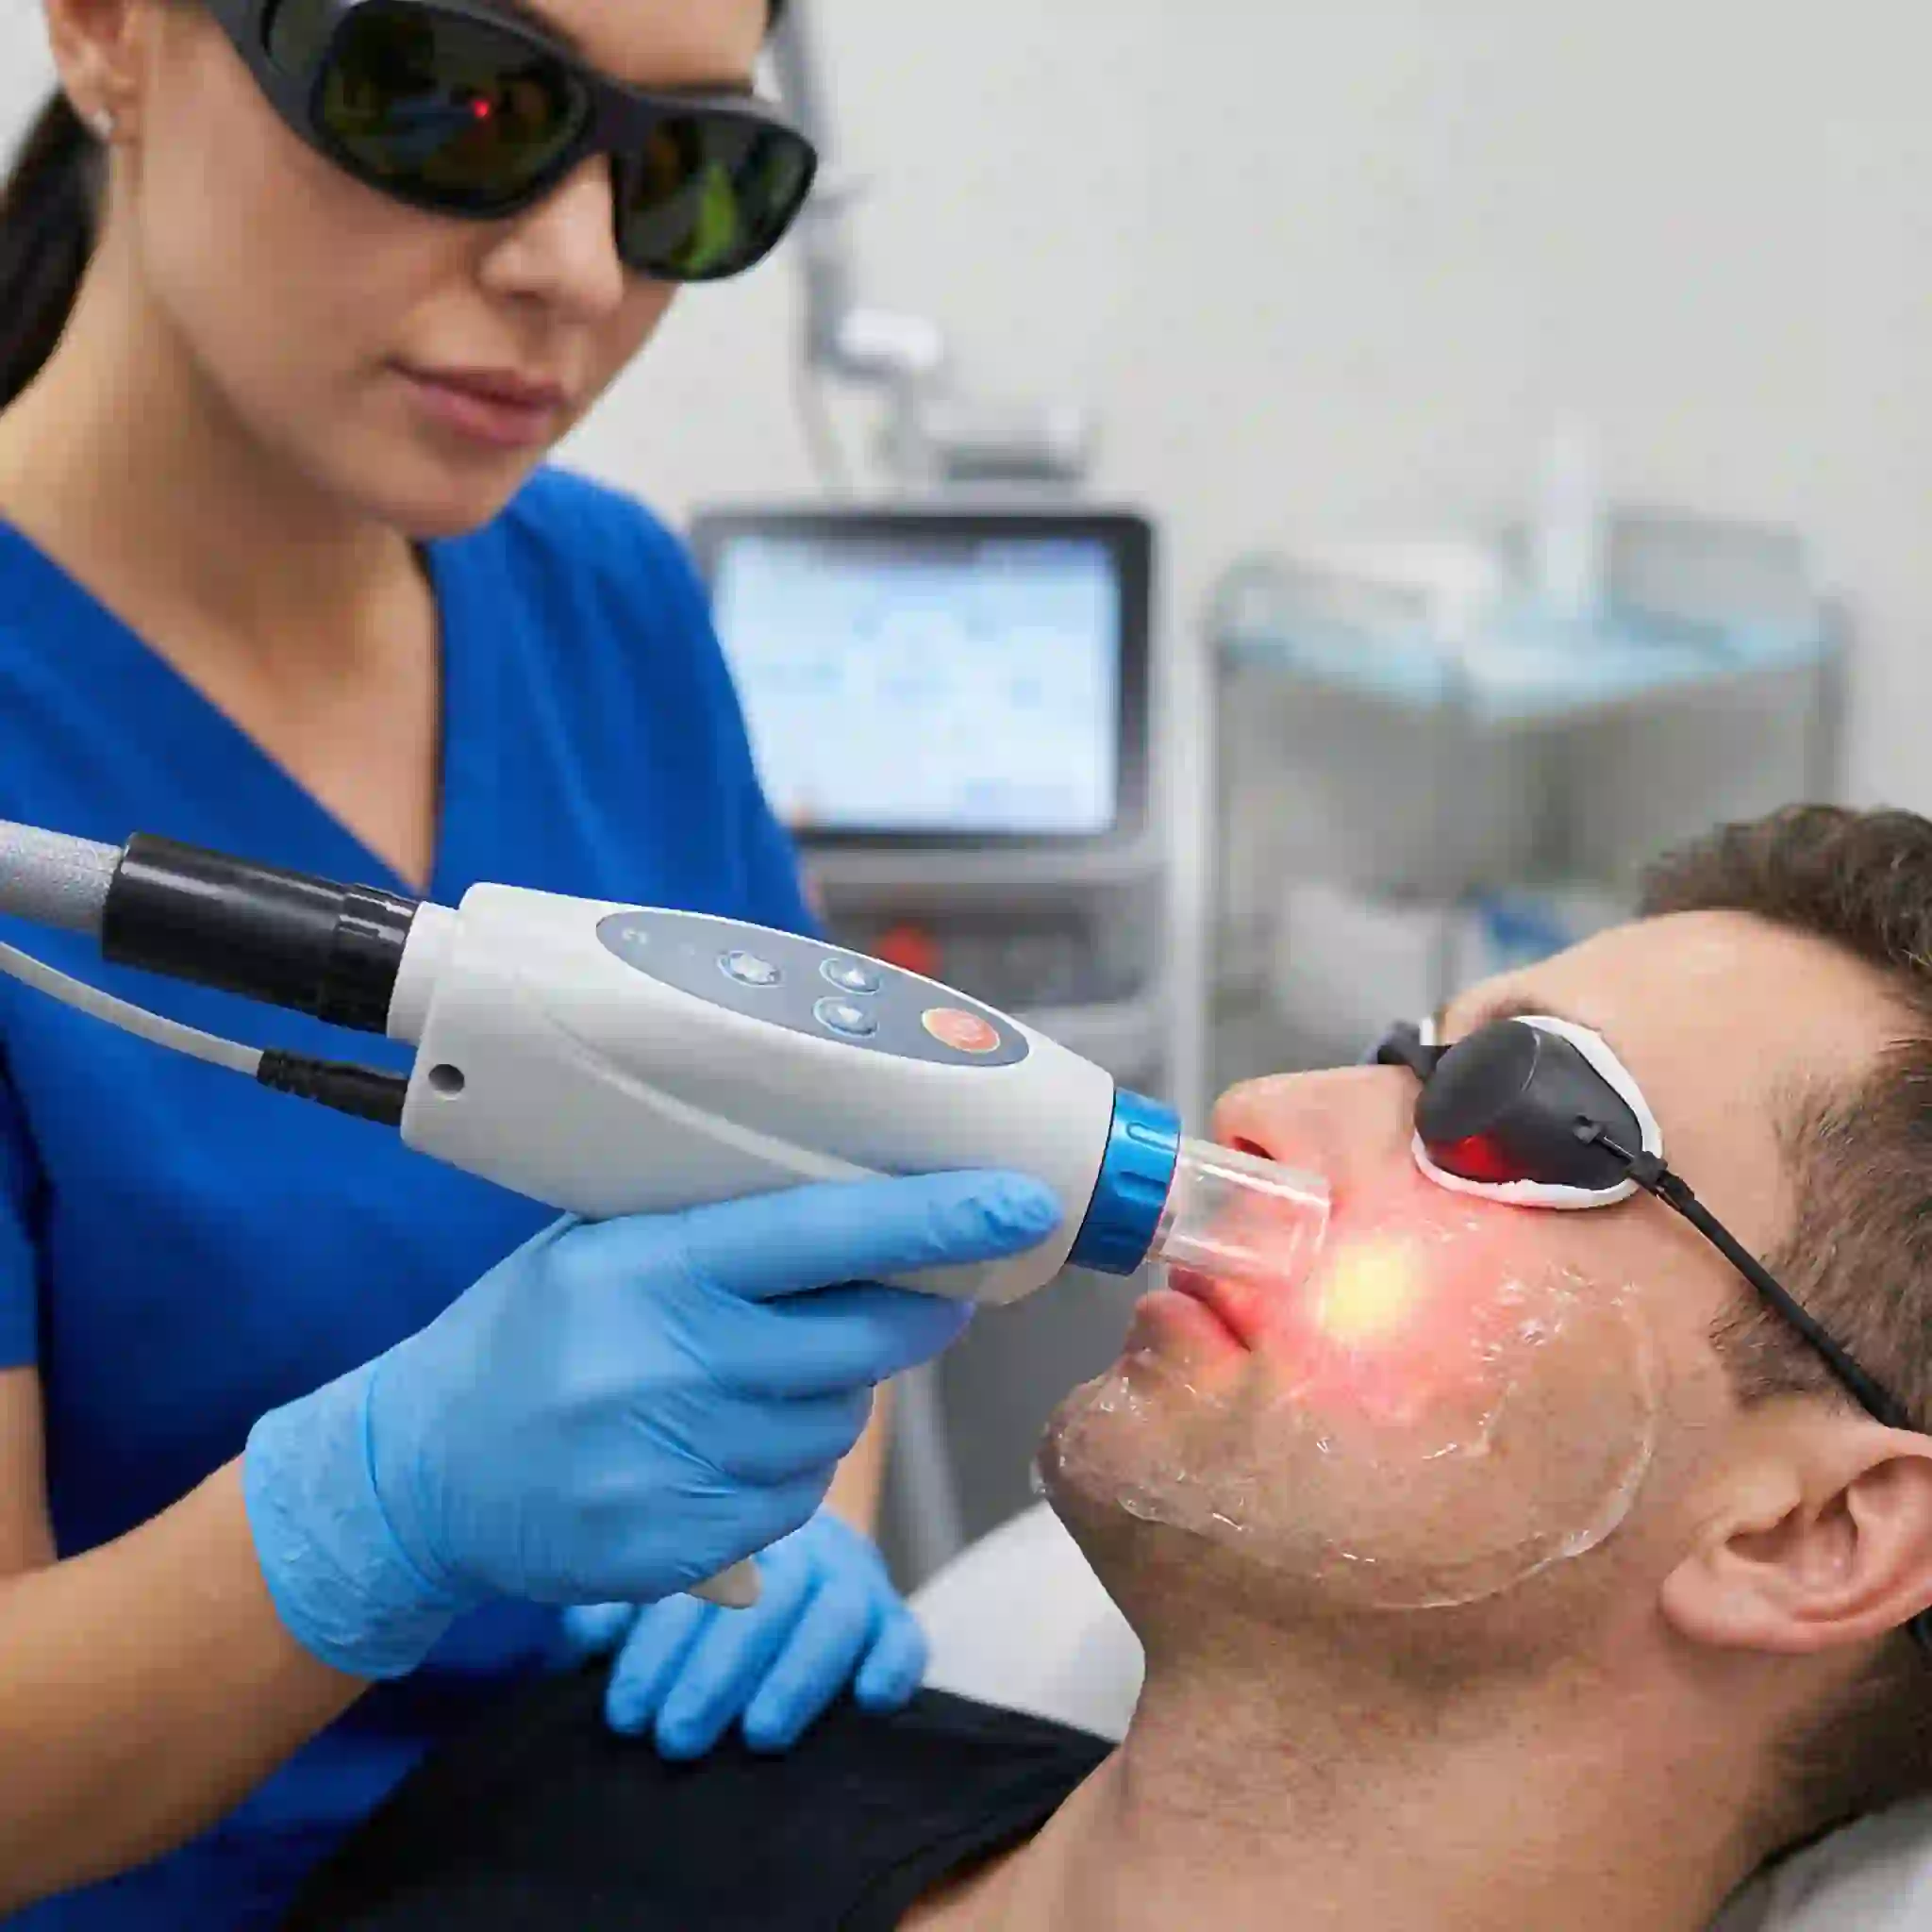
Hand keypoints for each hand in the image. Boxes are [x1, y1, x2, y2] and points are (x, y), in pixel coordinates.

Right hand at [243, 1173, 1059, 1679]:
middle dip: (919, 1310)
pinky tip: (723, 1442)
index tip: (1021, 1201)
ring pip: (837, 1425)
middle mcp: (668, 1365)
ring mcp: (674, 1464)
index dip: (934, 1216)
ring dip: (835, 1395)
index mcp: (652, 1269)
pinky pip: (794, 1500)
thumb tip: (862, 1201)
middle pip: (862, 1339)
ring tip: (759, 1374)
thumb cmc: (524, 1336)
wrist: (418, 1475)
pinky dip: (786, 1468)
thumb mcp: (598, 1245)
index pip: (825, 1232)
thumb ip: (714, 1224)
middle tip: (936, 1289)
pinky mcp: (680, 1546)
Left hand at [562, 1512, 923, 1758]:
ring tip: (759, 1735)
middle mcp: (797, 1548)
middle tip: (676, 1738)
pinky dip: (893, 1664)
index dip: (659, 1648)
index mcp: (732, 1533)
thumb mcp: (656, 1584)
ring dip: (798, 1677)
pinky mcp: (892, 1617)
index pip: (698, 1581)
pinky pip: (906, 1635)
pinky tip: (867, 1701)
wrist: (789, 1553)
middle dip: (718, 1673)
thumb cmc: (703, 1583)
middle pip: (768, 1601)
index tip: (626, 1712)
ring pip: (838, 1616)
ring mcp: (850, 1578)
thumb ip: (619, 1605)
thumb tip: (579, 1640)